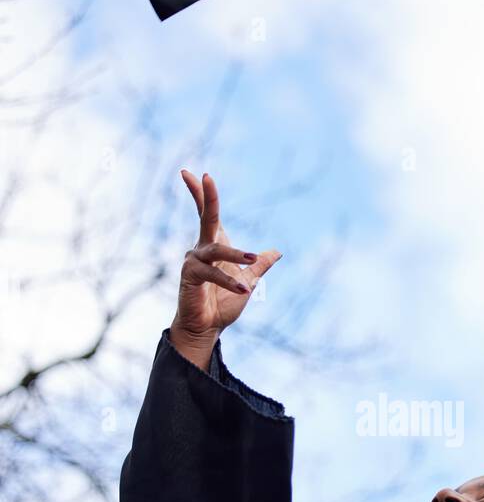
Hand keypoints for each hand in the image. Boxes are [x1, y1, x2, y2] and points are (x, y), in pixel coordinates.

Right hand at [170, 170, 281, 366]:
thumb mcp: (248, 281)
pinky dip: (229, 280)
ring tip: (251, 261)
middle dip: (206, 196)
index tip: (200, 173)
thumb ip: (259, 265)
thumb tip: (277, 252)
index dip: (204, 194)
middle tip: (205, 175)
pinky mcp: (190, 276)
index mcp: (215, 246)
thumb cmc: (223, 304)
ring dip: (236, 255)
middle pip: (205, 217)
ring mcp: (193, 261)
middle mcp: (202, 249)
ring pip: (216, 249)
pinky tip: (244, 288)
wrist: (208, 328)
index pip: (209, 215)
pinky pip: (212, 273)